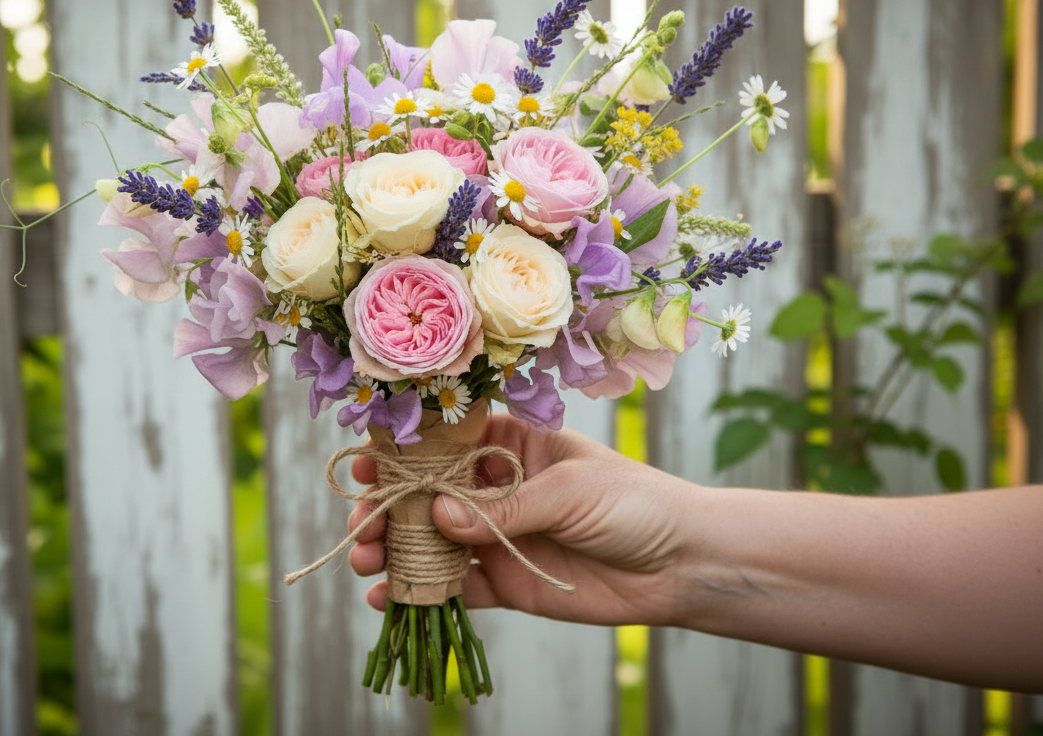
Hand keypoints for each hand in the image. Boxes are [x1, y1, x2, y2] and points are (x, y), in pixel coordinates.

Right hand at [347, 412, 699, 625]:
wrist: (679, 564)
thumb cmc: (632, 503)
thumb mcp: (568, 491)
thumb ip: (503, 507)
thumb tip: (437, 516)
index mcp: (513, 448)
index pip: (446, 445)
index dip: (404, 454)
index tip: (366, 464)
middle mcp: (497, 490)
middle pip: (428, 495)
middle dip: (390, 507)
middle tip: (362, 523)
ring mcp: (498, 537)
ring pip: (433, 542)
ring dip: (396, 550)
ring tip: (366, 559)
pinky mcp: (506, 582)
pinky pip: (455, 587)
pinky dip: (420, 592)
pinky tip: (389, 596)